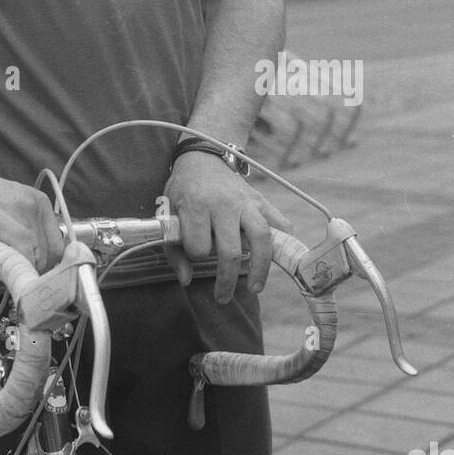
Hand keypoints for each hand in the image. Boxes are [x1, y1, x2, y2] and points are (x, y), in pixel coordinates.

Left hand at [163, 152, 292, 300]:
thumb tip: (186, 280)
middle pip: (230, 251)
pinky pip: (281, 223)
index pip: (198, 247)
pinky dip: (285, 242)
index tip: (194, 250)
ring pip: (261, 239)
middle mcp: (223, 205)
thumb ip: (173, 249)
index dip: (195, 254)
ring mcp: (246, 202)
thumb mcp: (168, 212)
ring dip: (260, 268)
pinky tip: (279, 259)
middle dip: (226, 280)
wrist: (203, 157)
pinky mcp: (261, 201)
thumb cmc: (184, 188)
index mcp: (196, 205)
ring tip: (255, 287)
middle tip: (223, 297)